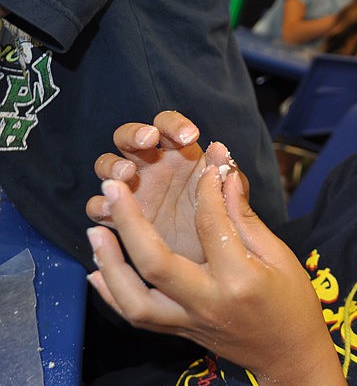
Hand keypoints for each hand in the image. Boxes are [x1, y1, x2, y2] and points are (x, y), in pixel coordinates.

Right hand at [86, 110, 240, 261]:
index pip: (168, 126)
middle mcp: (150, 166)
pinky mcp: (117, 215)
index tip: (189, 136)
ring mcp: (131, 188)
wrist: (206, 260)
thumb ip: (225, 174)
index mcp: (178, 154)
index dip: (174, 125)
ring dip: (113, 165)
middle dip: (135, 134)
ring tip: (127, 173)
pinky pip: (98, 204)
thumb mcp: (228, 198)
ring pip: (107, 165)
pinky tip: (111, 206)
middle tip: (148, 140)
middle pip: (129, 137)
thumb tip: (219, 147)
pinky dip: (100, 203)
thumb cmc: (220, 221)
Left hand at [87, 166, 356, 385]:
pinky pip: (136, 316)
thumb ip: (245, 217)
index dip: (207, 189)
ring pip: (134, 299)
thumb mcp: (279, 255)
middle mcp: (207, 302)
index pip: (212, 224)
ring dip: (110, 263)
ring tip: (96, 230)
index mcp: (240, 279)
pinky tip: (96, 271)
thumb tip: (226, 174)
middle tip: (113, 187)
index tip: (208, 165)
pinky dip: (112, 294)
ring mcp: (189, 321)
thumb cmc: (293, 302)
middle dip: (130, 222)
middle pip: (155, 262)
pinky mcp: (179, 331)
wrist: (289, 357)